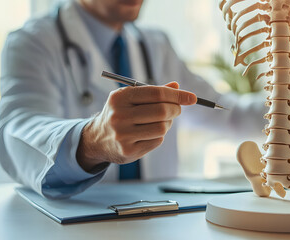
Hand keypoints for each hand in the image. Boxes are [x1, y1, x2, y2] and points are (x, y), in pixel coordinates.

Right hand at [76, 82, 196, 171]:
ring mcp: (123, 135)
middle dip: (175, 109)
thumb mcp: (131, 98)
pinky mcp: (128, 151)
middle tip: (177, 110)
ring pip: (162, 128)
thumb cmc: (121, 113)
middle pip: (162, 111)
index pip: (156, 93)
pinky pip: (157, 141)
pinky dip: (159, 135)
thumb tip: (177, 86)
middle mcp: (119, 116)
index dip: (178, 95)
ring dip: (168, 123)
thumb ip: (154, 92)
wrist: (98, 139)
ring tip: (162, 121)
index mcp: (120, 97)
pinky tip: (150, 133)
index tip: (192, 98)